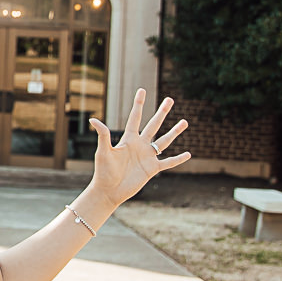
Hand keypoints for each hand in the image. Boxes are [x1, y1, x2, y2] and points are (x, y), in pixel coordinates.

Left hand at [88, 88, 189, 207]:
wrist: (109, 191)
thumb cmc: (103, 171)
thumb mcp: (104, 152)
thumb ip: (103, 135)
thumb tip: (93, 120)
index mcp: (128, 139)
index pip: (135, 118)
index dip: (138, 104)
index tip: (142, 90)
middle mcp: (139, 145)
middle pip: (153, 125)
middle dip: (161, 112)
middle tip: (170, 99)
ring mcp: (147, 157)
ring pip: (164, 141)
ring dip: (174, 132)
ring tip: (185, 122)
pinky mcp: (152, 169)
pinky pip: (168, 163)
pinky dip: (178, 159)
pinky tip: (188, 154)